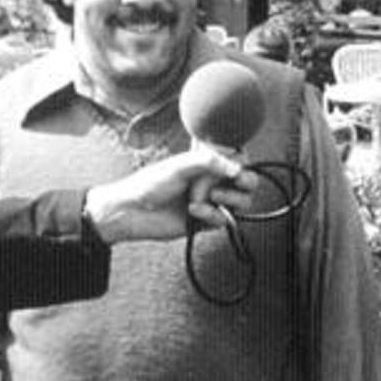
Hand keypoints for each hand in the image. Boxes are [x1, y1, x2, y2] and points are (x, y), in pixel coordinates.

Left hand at [83, 147, 257, 242]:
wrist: (133, 213)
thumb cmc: (150, 183)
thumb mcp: (180, 166)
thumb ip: (211, 163)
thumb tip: (238, 169)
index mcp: (206, 161)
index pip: (238, 159)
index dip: (242, 162)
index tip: (237, 167)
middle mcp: (212, 180)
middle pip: (248, 181)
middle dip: (244, 182)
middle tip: (235, 182)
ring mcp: (211, 200)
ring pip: (242, 202)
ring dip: (229, 199)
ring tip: (209, 197)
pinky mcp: (207, 221)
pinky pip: (224, 220)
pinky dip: (212, 215)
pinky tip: (194, 211)